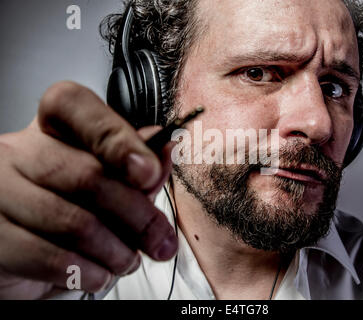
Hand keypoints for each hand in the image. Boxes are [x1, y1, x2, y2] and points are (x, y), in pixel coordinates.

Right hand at [0, 81, 176, 298]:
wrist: (17, 254)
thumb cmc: (66, 212)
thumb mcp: (105, 186)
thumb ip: (134, 171)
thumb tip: (163, 152)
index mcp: (51, 131)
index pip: (73, 106)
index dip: (115, 136)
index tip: (149, 171)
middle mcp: (20, 152)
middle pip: (87, 175)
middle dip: (137, 215)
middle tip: (160, 239)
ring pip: (73, 220)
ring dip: (115, 251)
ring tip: (128, 261)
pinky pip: (48, 256)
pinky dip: (87, 271)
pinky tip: (100, 274)